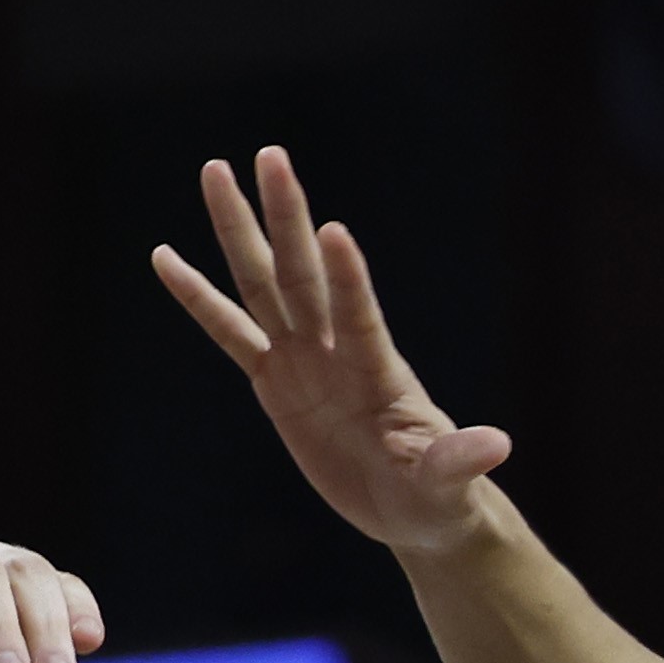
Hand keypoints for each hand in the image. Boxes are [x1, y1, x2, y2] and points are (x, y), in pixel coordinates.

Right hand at [151, 147, 512, 558]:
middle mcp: (336, 349)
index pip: (359, 316)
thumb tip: (497, 447)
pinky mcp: (274, 381)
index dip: (348, 278)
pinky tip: (166, 257)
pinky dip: (198, 297)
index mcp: (378, 370)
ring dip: (239, 230)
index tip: (334, 230)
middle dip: (286, 217)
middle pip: (301, 274)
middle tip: (270, 154)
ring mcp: (303, 358)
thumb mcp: (448, 483)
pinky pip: (229, 333)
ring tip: (215, 172)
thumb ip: (460, 461)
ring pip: (261, 283)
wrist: (413, 508)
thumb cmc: (439, 494)